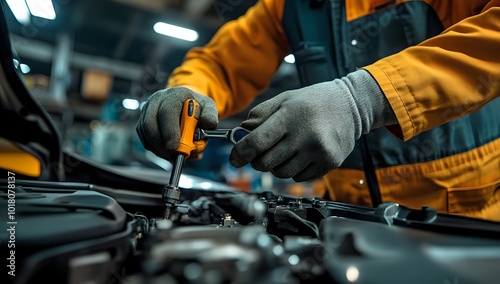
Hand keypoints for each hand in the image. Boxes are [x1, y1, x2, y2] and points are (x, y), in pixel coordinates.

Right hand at [136, 86, 217, 161]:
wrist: (186, 103)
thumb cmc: (197, 108)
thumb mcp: (208, 107)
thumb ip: (210, 115)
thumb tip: (208, 123)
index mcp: (175, 95)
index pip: (167, 112)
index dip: (170, 131)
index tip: (175, 147)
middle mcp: (157, 100)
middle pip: (150, 124)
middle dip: (162, 144)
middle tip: (174, 155)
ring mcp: (147, 111)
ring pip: (146, 134)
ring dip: (160, 149)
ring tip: (175, 155)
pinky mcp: (143, 123)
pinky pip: (146, 140)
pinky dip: (157, 150)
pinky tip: (169, 152)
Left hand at [229, 70, 394, 180]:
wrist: (351, 106)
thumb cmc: (314, 101)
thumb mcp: (285, 99)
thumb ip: (260, 115)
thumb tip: (241, 133)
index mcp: (290, 116)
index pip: (256, 143)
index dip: (240, 154)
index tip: (235, 159)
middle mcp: (305, 135)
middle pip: (266, 163)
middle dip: (257, 160)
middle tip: (262, 152)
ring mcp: (318, 152)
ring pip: (281, 174)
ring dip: (277, 166)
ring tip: (286, 149)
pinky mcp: (328, 164)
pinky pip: (298, 178)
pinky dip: (294, 170)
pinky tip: (301, 154)